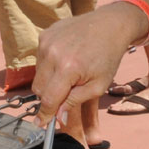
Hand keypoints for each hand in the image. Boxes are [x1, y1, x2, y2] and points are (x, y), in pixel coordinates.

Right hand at [32, 7, 134, 125]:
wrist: (110, 25)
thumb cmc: (108, 56)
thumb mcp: (98, 86)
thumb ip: (75, 102)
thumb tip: (58, 117)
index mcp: (68, 68)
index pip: (49, 99)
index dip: (45, 114)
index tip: (40, 123)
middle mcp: (52, 54)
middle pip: (39, 88)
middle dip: (50, 96)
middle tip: (65, 93)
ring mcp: (46, 42)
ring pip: (38, 74)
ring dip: (50, 79)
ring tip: (70, 72)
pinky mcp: (44, 34)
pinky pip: (39, 59)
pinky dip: (49, 64)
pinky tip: (66, 58)